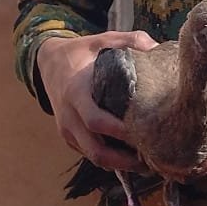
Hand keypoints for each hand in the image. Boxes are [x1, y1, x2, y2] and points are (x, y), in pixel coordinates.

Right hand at [37, 30, 157, 171]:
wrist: (48, 63)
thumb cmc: (80, 53)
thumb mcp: (102, 40)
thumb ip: (130, 41)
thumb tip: (158, 48)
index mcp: (76, 92)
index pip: (95, 120)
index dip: (120, 132)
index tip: (146, 134)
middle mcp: (69, 115)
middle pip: (95, 150)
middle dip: (124, 160)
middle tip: (152, 159)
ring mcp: (67, 129)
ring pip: (93, 157)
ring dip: (119, 165)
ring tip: (147, 164)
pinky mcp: (69, 137)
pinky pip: (90, 155)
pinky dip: (111, 161)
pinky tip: (131, 159)